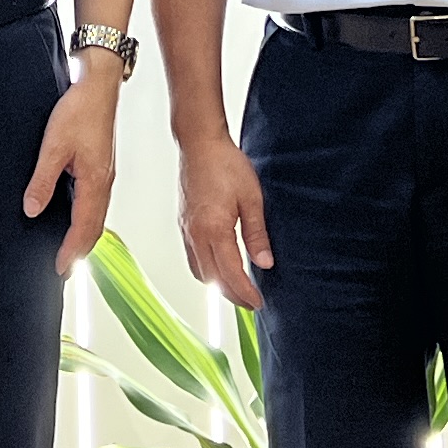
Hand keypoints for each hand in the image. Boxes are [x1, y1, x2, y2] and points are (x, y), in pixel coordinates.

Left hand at [26, 61, 122, 271]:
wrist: (98, 87)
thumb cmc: (80, 110)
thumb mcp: (53, 146)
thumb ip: (42, 181)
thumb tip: (32, 209)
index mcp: (95, 182)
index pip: (84, 228)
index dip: (71, 251)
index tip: (60, 268)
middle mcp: (104, 183)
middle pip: (95, 227)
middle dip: (80, 250)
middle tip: (64, 268)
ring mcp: (104, 175)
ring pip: (97, 216)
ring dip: (84, 236)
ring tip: (69, 250)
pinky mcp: (101, 167)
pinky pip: (96, 202)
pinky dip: (86, 218)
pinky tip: (75, 217)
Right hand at [177, 129, 274, 311]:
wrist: (200, 144)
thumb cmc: (226, 164)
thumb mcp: (252, 199)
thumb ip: (257, 234)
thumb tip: (264, 262)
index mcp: (214, 229)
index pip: (230, 274)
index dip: (245, 293)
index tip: (258, 303)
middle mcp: (196, 234)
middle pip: (212, 279)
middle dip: (232, 295)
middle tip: (251, 302)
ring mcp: (187, 230)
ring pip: (199, 271)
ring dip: (218, 285)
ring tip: (238, 288)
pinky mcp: (184, 224)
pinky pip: (193, 258)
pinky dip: (207, 270)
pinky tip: (220, 267)